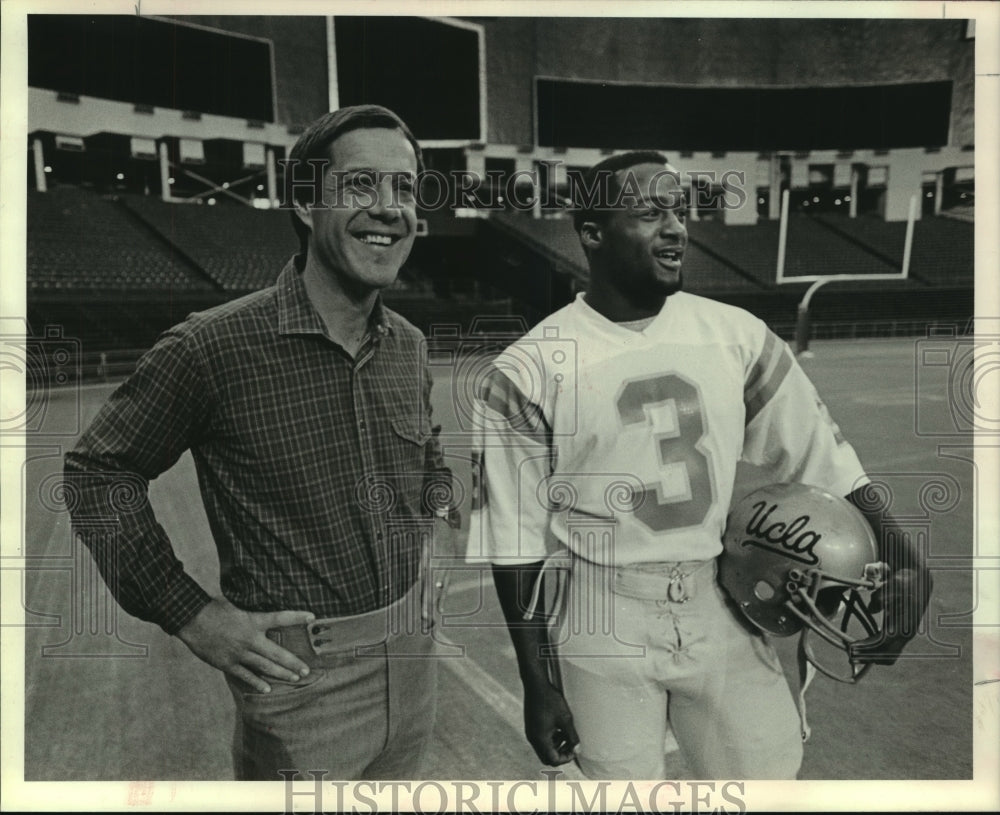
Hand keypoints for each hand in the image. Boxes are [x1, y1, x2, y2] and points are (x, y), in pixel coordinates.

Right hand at [177, 598, 315, 691]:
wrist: (191, 620)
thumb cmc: (213, 607)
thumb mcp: (236, 601)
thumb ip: (251, 607)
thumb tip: (263, 599)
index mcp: (253, 620)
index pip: (281, 617)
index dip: (297, 617)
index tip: (312, 617)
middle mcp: (249, 639)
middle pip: (277, 653)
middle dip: (293, 663)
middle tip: (306, 670)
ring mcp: (239, 653)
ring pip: (265, 667)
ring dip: (281, 673)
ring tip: (294, 678)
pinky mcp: (227, 663)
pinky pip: (245, 676)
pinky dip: (257, 683)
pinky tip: (267, 689)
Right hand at [523, 682, 580, 765]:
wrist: (535, 684)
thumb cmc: (550, 700)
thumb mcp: (565, 719)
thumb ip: (572, 736)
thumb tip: (577, 749)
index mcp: (540, 739)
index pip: (553, 760)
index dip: (566, 758)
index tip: (574, 749)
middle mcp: (533, 738)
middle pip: (547, 757)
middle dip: (560, 754)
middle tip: (570, 744)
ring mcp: (530, 732)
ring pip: (543, 748)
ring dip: (555, 745)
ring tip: (565, 734)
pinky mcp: (530, 726)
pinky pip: (540, 739)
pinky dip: (550, 738)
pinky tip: (557, 727)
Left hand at [849, 567, 931, 665]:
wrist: (918, 581)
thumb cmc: (903, 583)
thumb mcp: (893, 586)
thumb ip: (882, 597)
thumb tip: (872, 608)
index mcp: (904, 626)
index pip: (884, 646)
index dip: (868, 650)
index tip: (852, 648)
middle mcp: (905, 634)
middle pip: (886, 655)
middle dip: (868, 657)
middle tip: (850, 654)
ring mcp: (903, 634)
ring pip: (887, 654)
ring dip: (870, 655)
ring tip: (853, 652)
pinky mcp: (900, 632)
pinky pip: (887, 647)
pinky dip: (874, 649)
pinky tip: (862, 646)